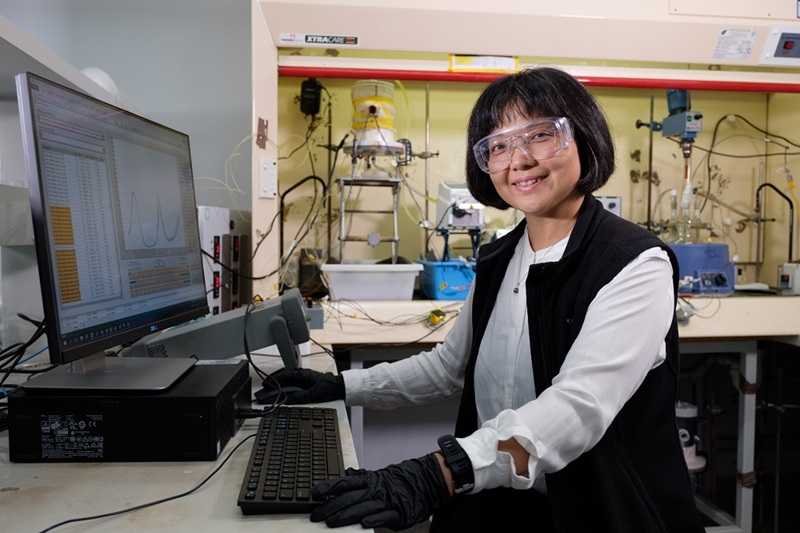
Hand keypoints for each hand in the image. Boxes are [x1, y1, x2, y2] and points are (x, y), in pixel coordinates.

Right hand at [257, 367, 344, 404]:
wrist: (340, 387)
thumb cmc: (328, 388)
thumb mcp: (313, 394)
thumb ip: (299, 397)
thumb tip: (286, 400)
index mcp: (302, 374)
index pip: (284, 375)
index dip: (273, 379)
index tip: (265, 383)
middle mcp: (302, 374)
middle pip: (284, 375)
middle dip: (273, 379)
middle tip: (264, 386)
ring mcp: (304, 377)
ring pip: (287, 377)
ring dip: (279, 382)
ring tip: (270, 388)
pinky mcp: (306, 381)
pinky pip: (292, 381)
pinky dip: (285, 384)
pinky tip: (281, 390)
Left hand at [310, 453, 450, 529]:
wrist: (426, 482)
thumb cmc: (399, 482)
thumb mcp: (378, 477)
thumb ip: (362, 479)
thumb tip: (346, 475)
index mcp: (370, 480)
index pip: (344, 483)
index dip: (328, 486)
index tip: (314, 491)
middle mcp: (375, 490)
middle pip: (349, 498)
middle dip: (330, 507)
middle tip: (316, 515)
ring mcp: (386, 501)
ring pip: (362, 508)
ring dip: (345, 516)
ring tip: (331, 522)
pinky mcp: (397, 513)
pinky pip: (384, 517)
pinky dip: (374, 520)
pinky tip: (364, 524)